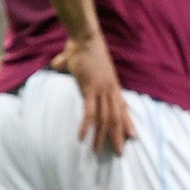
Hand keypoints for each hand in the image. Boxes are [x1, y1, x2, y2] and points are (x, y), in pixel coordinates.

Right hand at [53, 33, 132, 153]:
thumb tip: (57, 64)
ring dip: (101, 136)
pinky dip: (87, 126)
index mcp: (113, 85)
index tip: (132, 136)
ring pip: (105, 118)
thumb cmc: (84, 48)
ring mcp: (102, 90)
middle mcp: (111, 90)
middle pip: (117, 117)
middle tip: (119, 152)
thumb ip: (74, 69)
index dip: (128, 122)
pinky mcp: (90, 88)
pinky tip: (82, 137)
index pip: (123, 108)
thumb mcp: (85, 65)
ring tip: (98, 150)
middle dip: (118, 136)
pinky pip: (90, 112)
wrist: (85, 37)